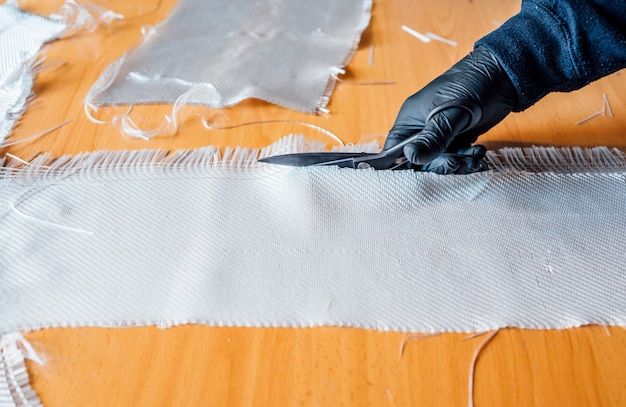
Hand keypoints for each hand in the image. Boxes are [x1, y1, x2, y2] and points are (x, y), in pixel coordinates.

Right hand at [385, 46, 517, 173]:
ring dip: (457, 164)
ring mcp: (439, 134)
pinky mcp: (456, 138)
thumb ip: (433, 137)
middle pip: (420, 160)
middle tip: (457, 162)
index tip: (421, 171)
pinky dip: (466, 159)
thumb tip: (412, 157)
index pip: (396, 148)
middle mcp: (421, 128)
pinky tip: (479, 152)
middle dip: (440, 165)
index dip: (404, 163)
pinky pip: (455, 157)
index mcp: (411, 119)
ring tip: (475, 157)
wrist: (503, 74)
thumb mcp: (451, 113)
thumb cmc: (471, 85)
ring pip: (440, 161)